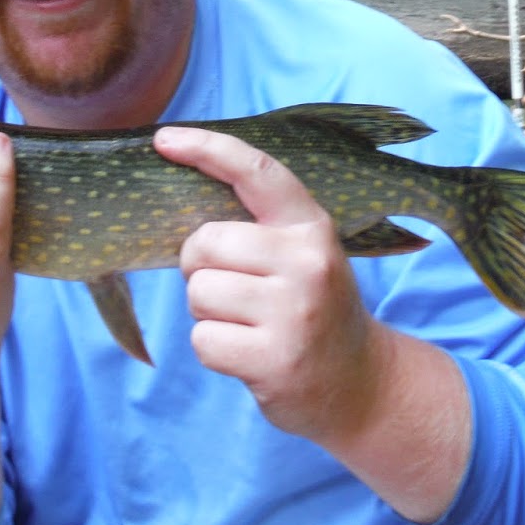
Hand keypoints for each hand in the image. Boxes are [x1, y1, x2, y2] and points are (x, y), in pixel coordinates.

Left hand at [154, 125, 381, 445]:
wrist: (359, 385)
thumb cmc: (310, 309)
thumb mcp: (301, 256)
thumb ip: (256, 227)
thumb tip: (176, 200)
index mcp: (311, 227)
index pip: (256, 171)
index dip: (207, 148)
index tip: (164, 139)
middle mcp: (307, 263)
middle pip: (204, 243)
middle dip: (199, 266)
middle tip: (233, 288)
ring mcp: (294, 313)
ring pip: (198, 293)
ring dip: (208, 313)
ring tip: (248, 323)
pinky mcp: (275, 360)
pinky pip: (203, 341)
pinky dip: (214, 349)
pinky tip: (249, 354)